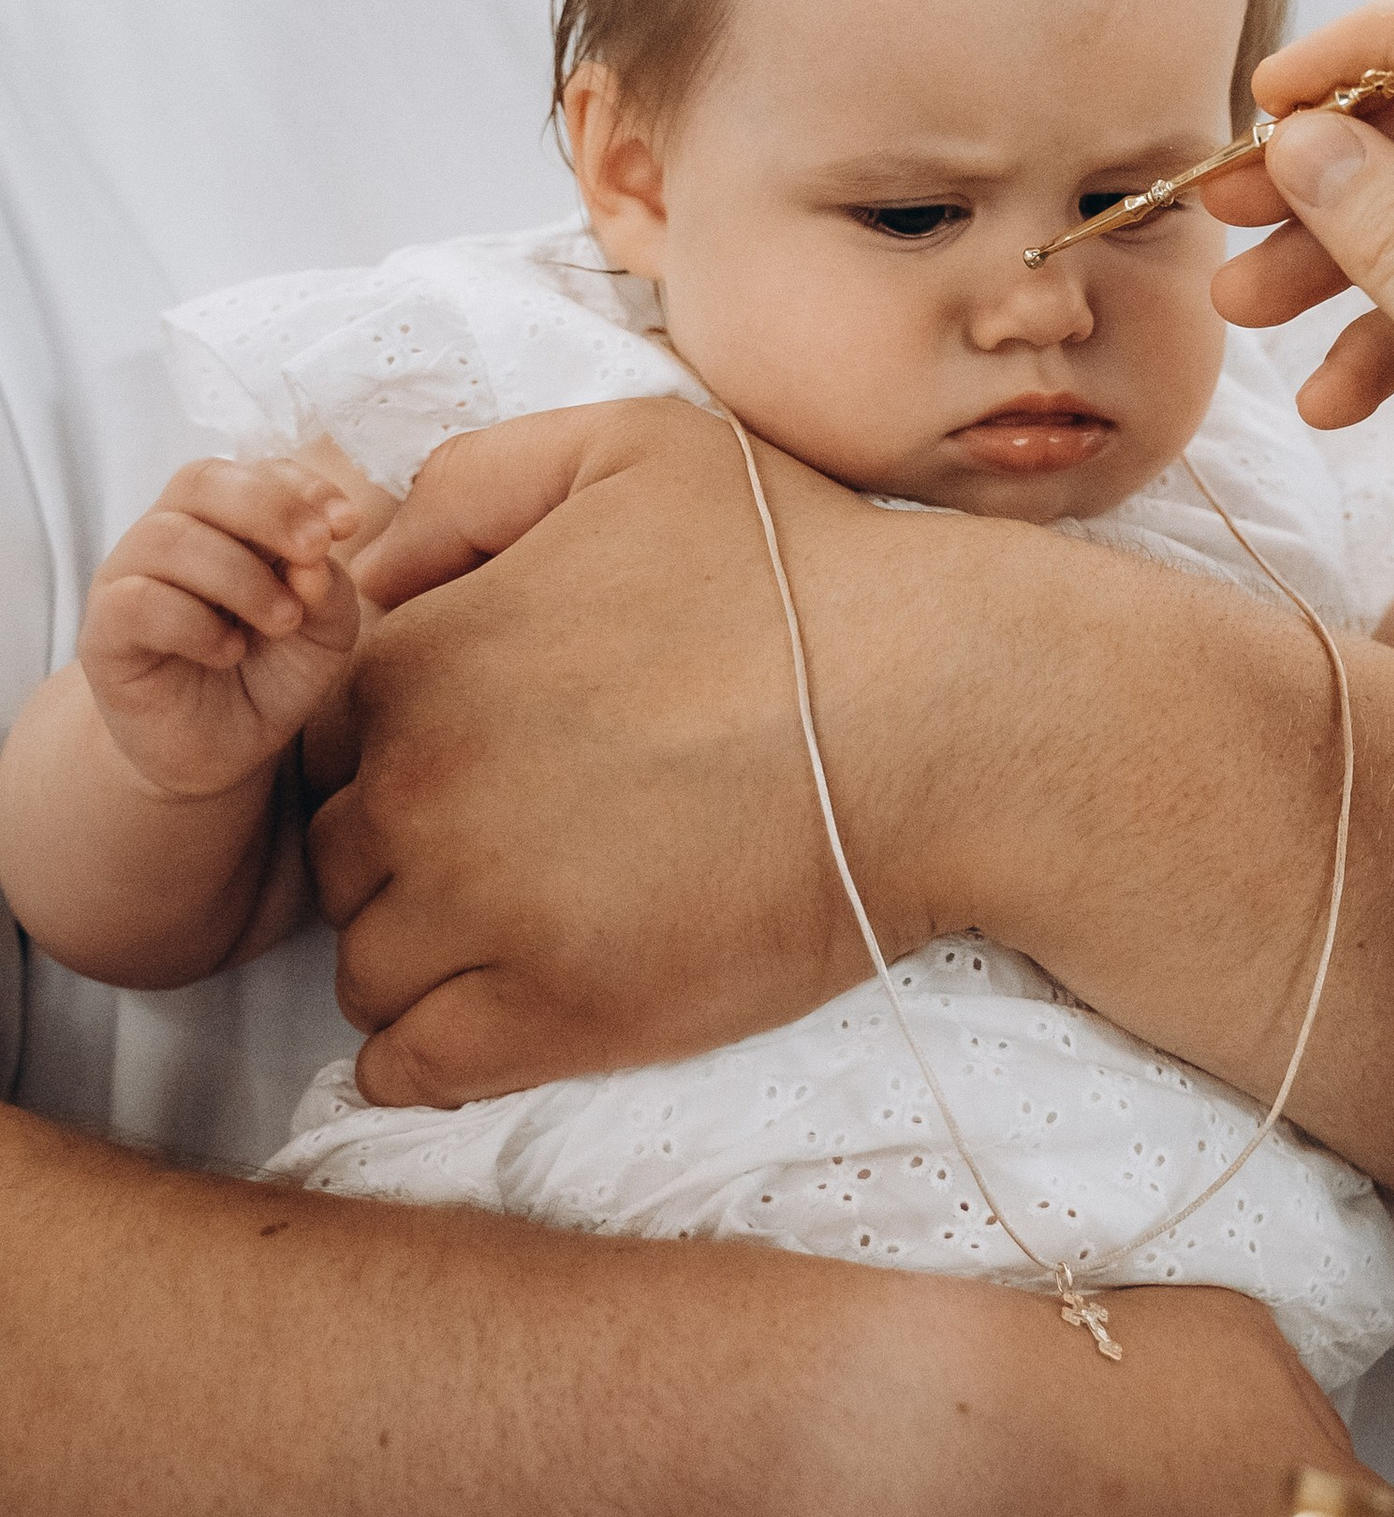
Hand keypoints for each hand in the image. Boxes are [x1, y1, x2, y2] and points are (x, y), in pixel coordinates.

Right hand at [80, 454, 362, 797]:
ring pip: (168, 538)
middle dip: (268, 508)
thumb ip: (328, 590)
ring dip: (240, 577)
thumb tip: (311, 564)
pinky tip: (228, 652)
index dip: (301, 485)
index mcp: (227, 522)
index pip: (252, 470)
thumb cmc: (270, 675)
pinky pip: (137, 601)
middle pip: (200, 481)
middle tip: (314, 551)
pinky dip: (195, 624)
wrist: (220, 751)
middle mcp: (170, 536)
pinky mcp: (103, 632)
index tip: (346, 524)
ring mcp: (129, 579)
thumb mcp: (324, 632)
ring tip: (282, 622)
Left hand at [304, 399, 879, 1101]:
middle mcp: (426, 791)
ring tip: (524, 927)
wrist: (947, 717)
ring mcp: (487, 913)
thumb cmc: (802, 574)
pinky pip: (413, 1066)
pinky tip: (492, 1015)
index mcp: (426, 661)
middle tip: (516, 843)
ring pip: (368, 967)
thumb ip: (470, 484)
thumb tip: (374, 571)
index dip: (389, 750)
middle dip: (403, 856)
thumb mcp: (630, 450)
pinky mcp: (561, 1016)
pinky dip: (427, 1054)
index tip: (479, 758)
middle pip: (339, 859)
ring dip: (421, 955)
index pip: (322, 739)